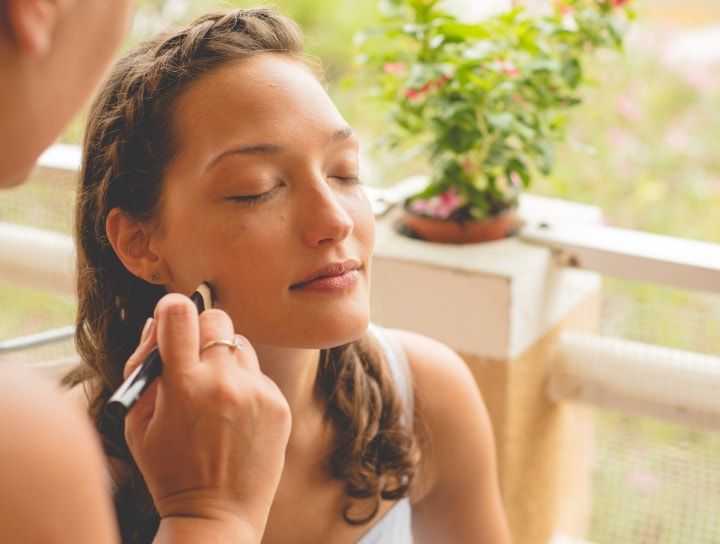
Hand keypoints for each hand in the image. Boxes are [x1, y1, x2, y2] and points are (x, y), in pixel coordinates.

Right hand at [122, 293, 290, 541]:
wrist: (217, 515)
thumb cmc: (169, 470)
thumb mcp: (137, 423)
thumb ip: (143, 368)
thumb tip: (157, 323)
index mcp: (182, 385)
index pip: (178, 313)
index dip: (171, 309)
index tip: (170, 319)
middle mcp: (224, 382)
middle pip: (217, 318)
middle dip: (201, 332)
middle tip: (194, 360)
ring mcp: (257, 392)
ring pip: (240, 345)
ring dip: (225, 360)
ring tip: (216, 397)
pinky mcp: (279, 404)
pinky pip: (259, 374)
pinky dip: (246, 385)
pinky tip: (236, 417)